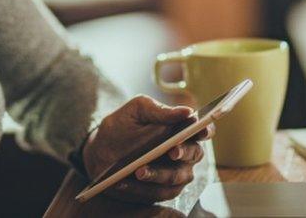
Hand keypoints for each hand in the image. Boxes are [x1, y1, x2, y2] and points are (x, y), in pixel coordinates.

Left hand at [82, 95, 214, 203]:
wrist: (100, 151)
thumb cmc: (122, 126)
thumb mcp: (136, 110)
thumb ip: (159, 110)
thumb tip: (186, 111)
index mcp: (182, 129)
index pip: (203, 130)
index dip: (206, 130)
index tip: (200, 130)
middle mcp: (184, 152)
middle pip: (195, 154)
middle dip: (183, 152)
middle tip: (171, 151)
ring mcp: (175, 173)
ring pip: (177, 177)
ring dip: (159, 174)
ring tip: (139, 171)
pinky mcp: (161, 191)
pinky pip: (158, 193)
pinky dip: (141, 189)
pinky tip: (124, 182)